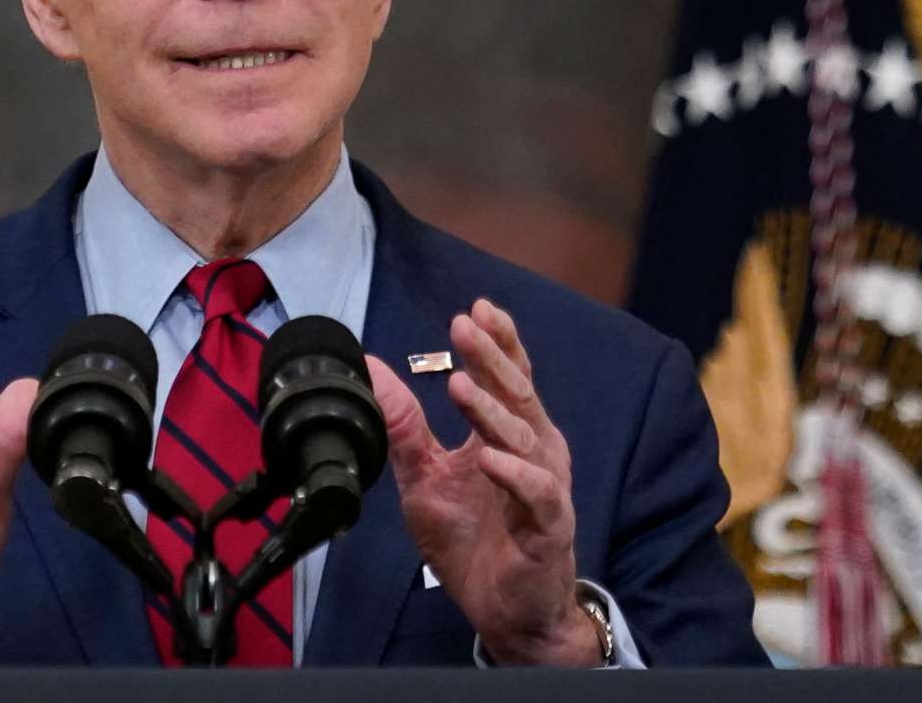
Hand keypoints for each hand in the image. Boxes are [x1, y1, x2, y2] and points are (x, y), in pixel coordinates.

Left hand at [367, 300, 595, 666]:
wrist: (505, 611)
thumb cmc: (473, 541)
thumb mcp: (423, 479)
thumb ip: (403, 428)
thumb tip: (371, 371)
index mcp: (508, 436)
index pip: (508, 378)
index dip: (496, 342)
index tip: (475, 310)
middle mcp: (534, 452)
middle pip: (518, 394)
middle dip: (492, 358)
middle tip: (464, 327)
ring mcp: (546, 488)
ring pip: (525, 438)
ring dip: (492, 410)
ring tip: (459, 385)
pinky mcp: (550, 527)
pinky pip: (539, 495)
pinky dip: (516, 474)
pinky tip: (489, 458)